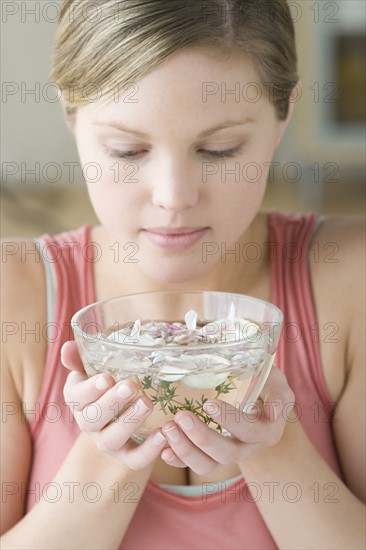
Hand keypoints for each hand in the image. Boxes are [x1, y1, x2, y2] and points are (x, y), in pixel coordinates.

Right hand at [61, 341, 167, 469]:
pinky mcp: (128, 456)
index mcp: (79, 400)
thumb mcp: (92, 369)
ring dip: (129, 422)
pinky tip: (165, 433)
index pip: (76, 397)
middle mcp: (89, 424)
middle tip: (130, 386)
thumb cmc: (107, 385)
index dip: (90, 390)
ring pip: (112, 439)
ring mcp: (107, 442)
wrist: (119, 416)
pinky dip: (150, 449)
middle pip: (92, 419)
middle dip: (112, 402)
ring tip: (147, 403)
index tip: (106, 378)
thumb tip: (68, 347)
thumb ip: (80, 358)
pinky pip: (136, 459)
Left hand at [159, 366, 294, 473]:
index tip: (208, 404)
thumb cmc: (266, 385)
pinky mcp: (210, 457)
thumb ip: (278, 395)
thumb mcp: (277, 384)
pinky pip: (193, 465)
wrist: (258, 398)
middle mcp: (247, 448)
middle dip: (201, 437)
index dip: (229, 420)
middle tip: (181, 416)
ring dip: (185, 450)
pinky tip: (164, 450)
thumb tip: (275, 412)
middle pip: (225, 453)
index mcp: (265, 432)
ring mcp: (227, 455)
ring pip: (207, 465)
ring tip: (167, 429)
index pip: (247, 431)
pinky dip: (178, 460)